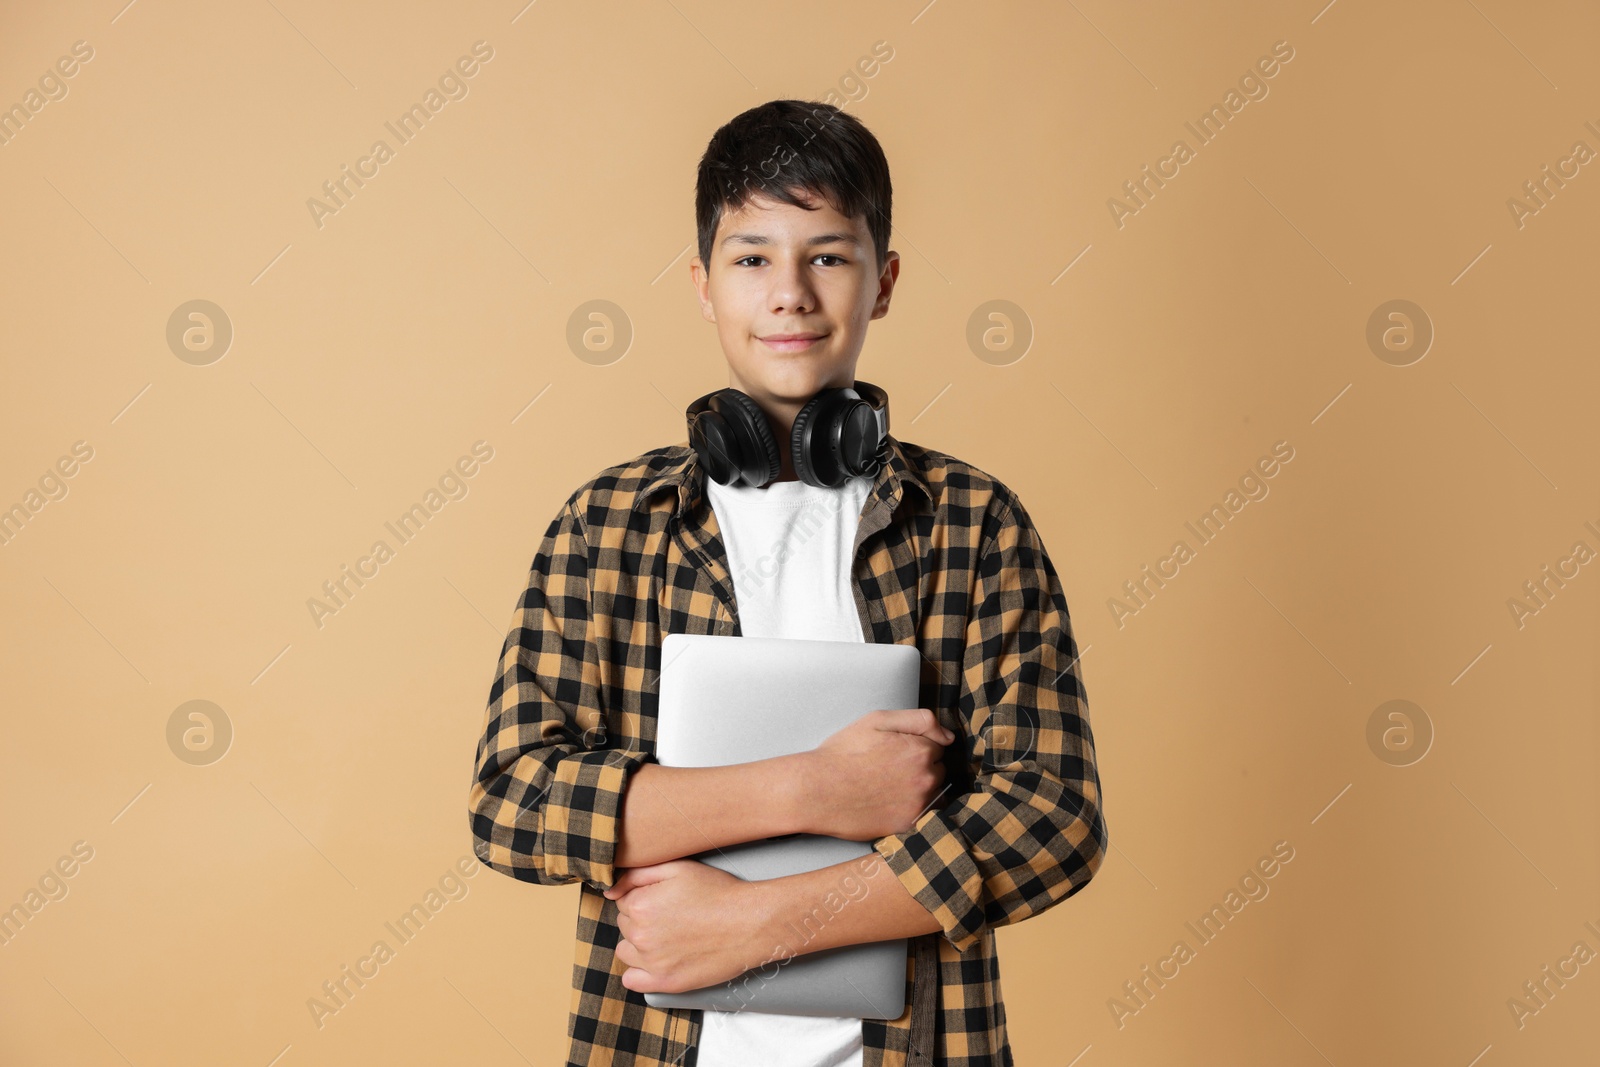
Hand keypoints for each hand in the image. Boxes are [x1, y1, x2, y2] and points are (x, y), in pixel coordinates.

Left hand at [601, 860, 768, 994]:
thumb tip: (609, 890)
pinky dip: (639, 972)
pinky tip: (657, 960)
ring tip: (668, 936)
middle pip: (625, 924)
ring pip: (626, 951)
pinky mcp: (666, 982)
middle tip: (672, 914)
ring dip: (639, 943)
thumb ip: (636, 875)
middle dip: (641, 918)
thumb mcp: (677, 868)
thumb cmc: (717, 892)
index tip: (664, 898)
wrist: (750, 922)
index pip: (623, 900)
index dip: (644, 896)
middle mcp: (640, 935)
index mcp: (640, 905)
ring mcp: (652, 962)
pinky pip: (632, 981)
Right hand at [799, 708, 955, 840]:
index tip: (895, 751)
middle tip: (889, 769)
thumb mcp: (877, 720)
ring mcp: (918, 804)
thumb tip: (948, 736)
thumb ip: (919, 720)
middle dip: (921, 768)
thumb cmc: (843, 753)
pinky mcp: (908, 825)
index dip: (915, 747)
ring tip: (889, 788)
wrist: (817, 790)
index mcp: (920, 750)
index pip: (937, 746)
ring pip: (933, 793)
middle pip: (938, 770)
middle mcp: (925, 778)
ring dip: (920, 790)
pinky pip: (925, 816)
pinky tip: (891, 804)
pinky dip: (914, 810)